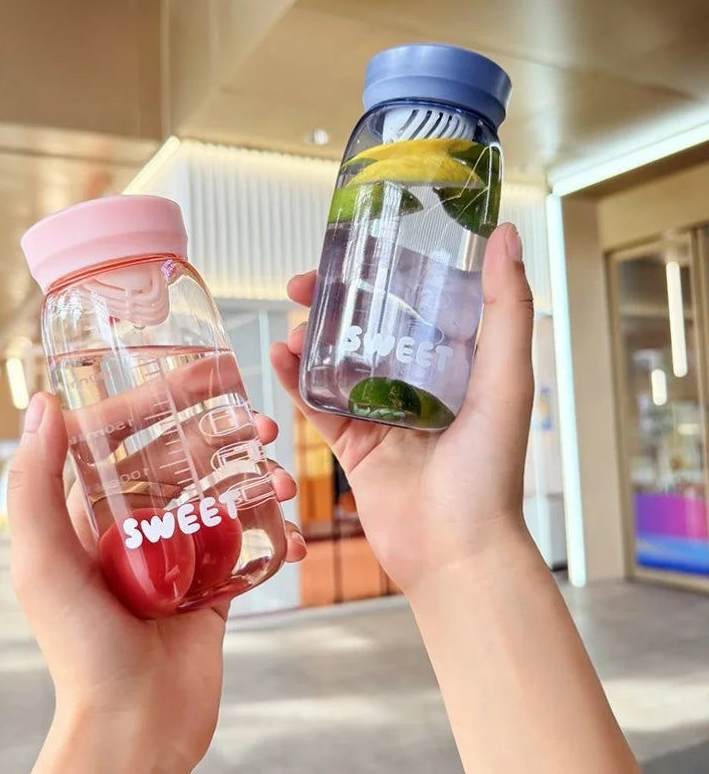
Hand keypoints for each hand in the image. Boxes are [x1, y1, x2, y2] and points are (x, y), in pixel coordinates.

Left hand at [8, 392, 305, 773]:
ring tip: (283, 486)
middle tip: (263, 428)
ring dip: (257, 481)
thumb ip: (36, 485)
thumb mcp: (43, 563)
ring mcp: (177, 553)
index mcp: (92, 514)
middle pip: (184, 459)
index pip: (124, 437)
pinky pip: (246, 543)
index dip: (162, 400)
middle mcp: (135, 526)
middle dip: (224, 437)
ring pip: (221, 495)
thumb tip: (46, 406)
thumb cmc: (82, 650)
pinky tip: (296, 538)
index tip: (204, 376)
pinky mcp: (211, 582)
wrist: (137, 725)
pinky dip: (273, 534)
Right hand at [271, 223, 532, 595]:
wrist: (455, 550)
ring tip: (291, 320)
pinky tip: (278, 355)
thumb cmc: (490, 470)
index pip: (414, 303)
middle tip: (302, 282)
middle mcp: (416, 386)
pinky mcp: (353, 446)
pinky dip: (295, 380)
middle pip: (366, 329)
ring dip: (309, 338)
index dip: (382, 274)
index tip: (355, 250)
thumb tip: (505, 235)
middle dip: (333, 303)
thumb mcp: (506, 379)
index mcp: (454, 366)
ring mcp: (381, 416)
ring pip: (336, 364)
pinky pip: (317, 405)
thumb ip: (506, 308)